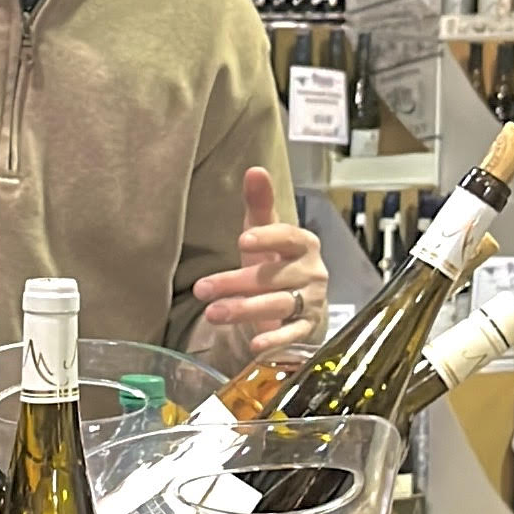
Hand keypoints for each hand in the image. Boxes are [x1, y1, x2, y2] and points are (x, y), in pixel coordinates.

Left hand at [189, 166, 327, 365]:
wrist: (300, 306)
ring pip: (280, 304)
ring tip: (212, 314)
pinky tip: (255, 344)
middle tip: (201, 289)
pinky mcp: (309, 329)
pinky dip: (276, 339)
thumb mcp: (266, 234)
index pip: (288, 237)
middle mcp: (312, 271)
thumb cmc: (277, 262)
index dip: (267, 237)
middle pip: (274, 276)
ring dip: (245, 309)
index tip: (242, 240)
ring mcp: (312, 301)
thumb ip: (260, 204)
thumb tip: (255, 169)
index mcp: (303, 244)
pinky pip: (293, 333)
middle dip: (237, 282)